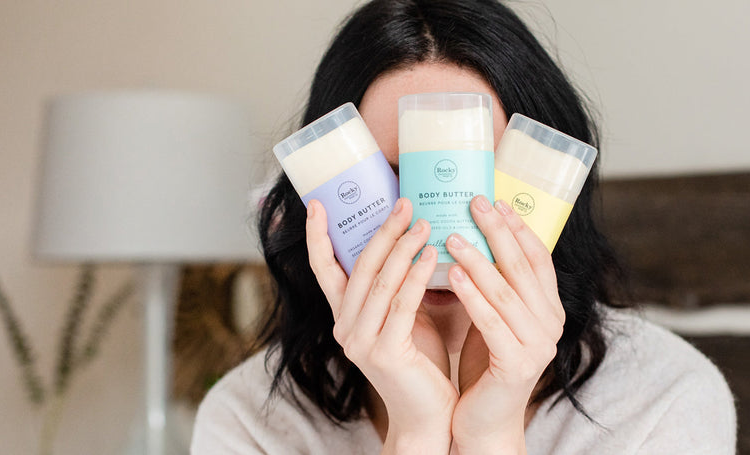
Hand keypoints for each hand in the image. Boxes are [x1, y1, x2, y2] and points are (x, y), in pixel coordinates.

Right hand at [305, 198, 455, 453]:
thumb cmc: (421, 362)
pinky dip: (416, 275)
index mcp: (344, 317)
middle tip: (403, 202)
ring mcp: (361, 342)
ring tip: (423, 221)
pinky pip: (401, 304)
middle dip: (381, 231)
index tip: (317, 203)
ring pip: (379, 282)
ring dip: (402, 247)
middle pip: (358, 267)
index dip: (317, 236)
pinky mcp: (384, 353)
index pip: (324, 270)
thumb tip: (414, 238)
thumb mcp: (404, 317)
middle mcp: (344, 328)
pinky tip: (432, 254)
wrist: (429, 415)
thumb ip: (398, 287)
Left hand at [446, 195, 564, 453]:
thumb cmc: (483, 365)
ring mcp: (538, 346)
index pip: (538, 259)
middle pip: (523, 268)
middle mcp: (551, 324)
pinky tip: (453, 275)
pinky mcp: (517, 365)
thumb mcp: (492, 316)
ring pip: (505, 292)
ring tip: (452, 235)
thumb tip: (470, 234)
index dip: (518, 228)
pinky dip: (472, 296)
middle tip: (475, 202)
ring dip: (478, 259)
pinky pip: (491, 322)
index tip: (495, 201)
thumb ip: (493, 285)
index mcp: (549, 310)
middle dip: (498, 232)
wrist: (483, 421)